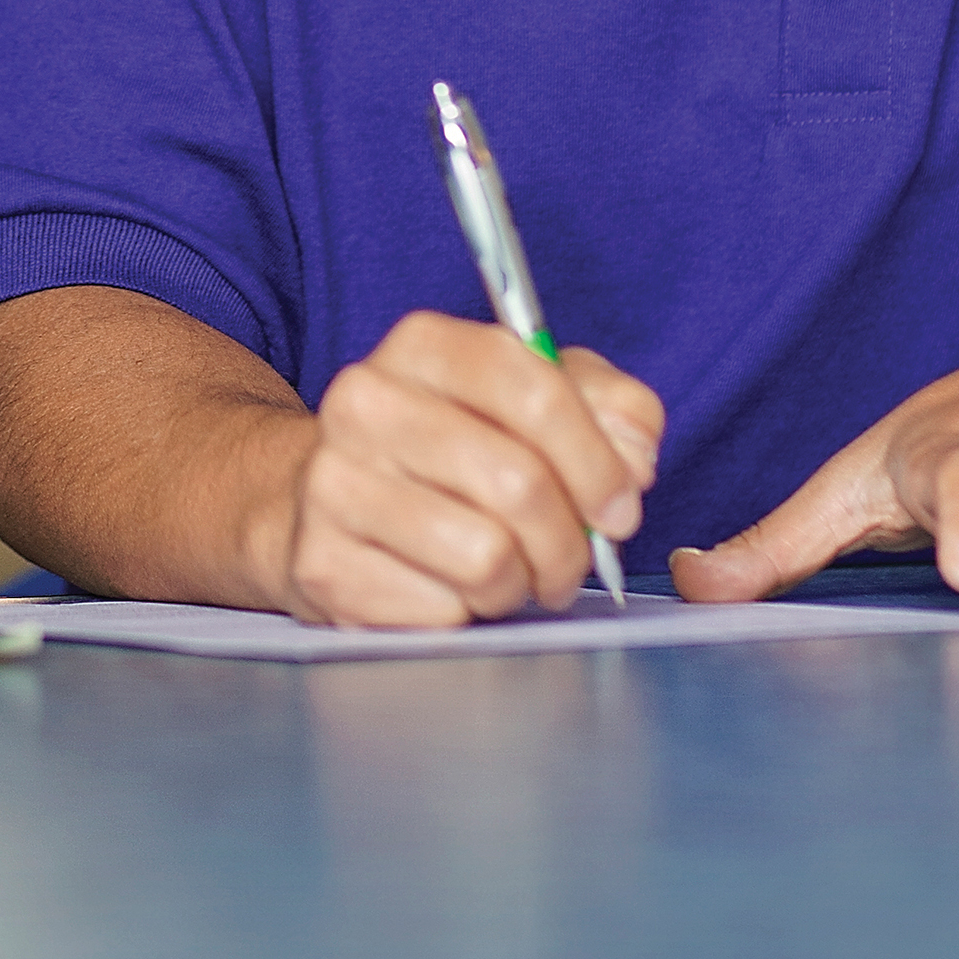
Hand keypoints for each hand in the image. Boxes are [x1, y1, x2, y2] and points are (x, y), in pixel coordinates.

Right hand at [275, 312, 661, 626]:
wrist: (327, 501)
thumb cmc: (453, 448)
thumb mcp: (534, 398)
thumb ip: (609, 408)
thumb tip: (634, 458)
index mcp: (422, 346)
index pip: (535, 390)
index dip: (598, 460)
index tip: (620, 504)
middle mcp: (365, 403)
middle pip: (518, 483)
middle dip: (570, 540)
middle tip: (574, 557)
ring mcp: (334, 484)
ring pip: (486, 557)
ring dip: (522, 581)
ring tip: (513, 571)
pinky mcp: (324, 565)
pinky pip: (443, 611)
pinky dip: (468, 612)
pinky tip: (453, 587)